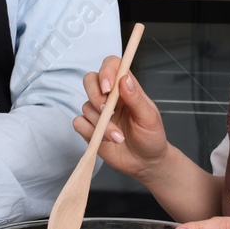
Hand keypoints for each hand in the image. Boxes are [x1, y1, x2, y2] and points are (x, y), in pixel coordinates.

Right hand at [74, 55, 168, 181]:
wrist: (145, 163)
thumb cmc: (151, 137)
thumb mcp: (149, 117)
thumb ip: (136, 98)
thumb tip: (124, 79)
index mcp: (126, 88)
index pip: (112, 65)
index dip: (106, 70)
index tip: (108, 87)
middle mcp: (110, 97)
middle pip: (90, 80)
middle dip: (95, 95)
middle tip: (107, 110)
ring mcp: (98, 113)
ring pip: (85, 105)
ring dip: (101, 123)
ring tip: (118, 137)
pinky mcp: (90, 128)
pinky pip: (78, 123)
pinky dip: (89, 132)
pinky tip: (105, 140)